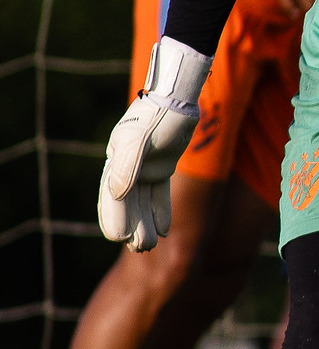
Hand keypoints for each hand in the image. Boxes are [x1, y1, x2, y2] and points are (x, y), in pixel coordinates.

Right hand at [97, 36, 211, 250]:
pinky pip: (157, 195)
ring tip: (148, 246)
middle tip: (140, 249)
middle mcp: (126, 168)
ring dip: (144, 224)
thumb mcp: (140, 141)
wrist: (176, 99)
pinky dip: (159, 212)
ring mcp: (144, 168)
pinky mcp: (160, 167)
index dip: (114, 218)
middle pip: (127, 205)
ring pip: (141, 203)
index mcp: (116, 162)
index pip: (113, 198)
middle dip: (132, 227)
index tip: (118, 238)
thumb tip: (116, 193)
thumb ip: (127, 166)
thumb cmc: (157, 118)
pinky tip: (165, 231)